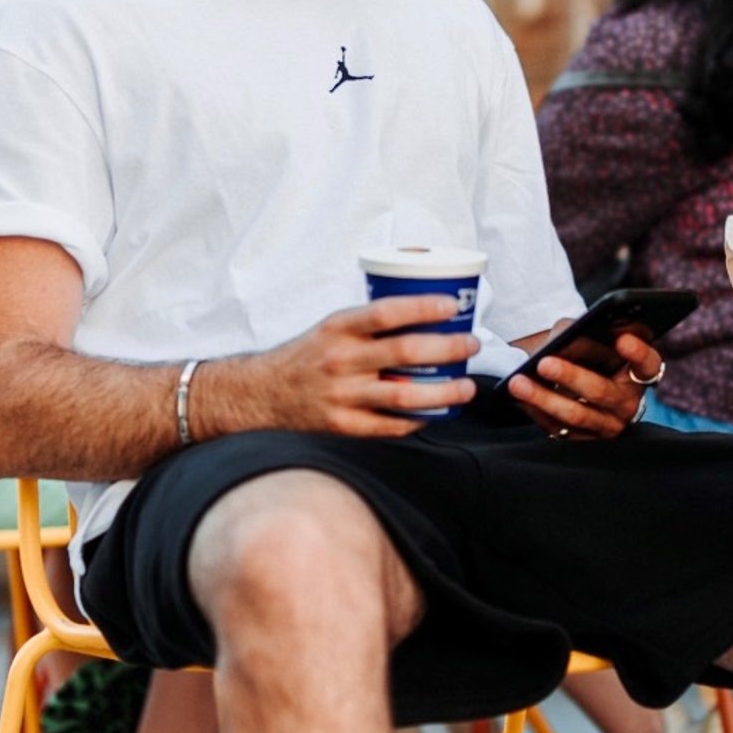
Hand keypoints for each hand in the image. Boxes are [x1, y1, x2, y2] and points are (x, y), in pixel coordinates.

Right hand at [225, 295, 479, 437]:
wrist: (261, 395)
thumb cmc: (306, 357)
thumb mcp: (331, 328)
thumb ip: (370, 324)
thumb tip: (427, 311)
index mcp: (337, 329)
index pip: (385, 313)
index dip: (422, 307)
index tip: (451, 305)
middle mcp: (339, 360)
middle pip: (403, 353)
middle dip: (446, 348)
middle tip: (471, 345)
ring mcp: (341, 396)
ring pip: (403, 395)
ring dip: (443, 392)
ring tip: (466, 387)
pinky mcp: (343, 426)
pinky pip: (390, 426)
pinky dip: (418, 419)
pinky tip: (437, 413)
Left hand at [506, 327, 661, 441]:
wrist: (574, 382)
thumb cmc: (585, 354)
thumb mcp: (587, 338)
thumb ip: (581, 334)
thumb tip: (561, 344)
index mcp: (638, 373)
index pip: (648, 363)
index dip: (638, 352)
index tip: (621, 339)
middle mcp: (628, 403)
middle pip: (602, 391)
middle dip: (571, 376)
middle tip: (544, 363)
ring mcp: (607, 426)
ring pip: (576, 415)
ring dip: (544, 398)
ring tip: (518, 382)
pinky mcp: (585, 441)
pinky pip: (559, 429)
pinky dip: (537, 411)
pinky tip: (520, 398)